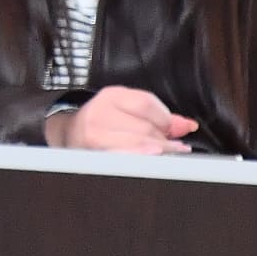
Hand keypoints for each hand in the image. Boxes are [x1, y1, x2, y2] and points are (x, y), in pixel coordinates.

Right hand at [44, 85, 199, 153]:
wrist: (69, 135)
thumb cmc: (103, 123)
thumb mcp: (127, 111)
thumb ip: (159, 117)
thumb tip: (187, 125)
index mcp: (112, 96)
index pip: (147, 104)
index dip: (165, 119)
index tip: (175, 130)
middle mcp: (101, 112)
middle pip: (145, 127)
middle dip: (164, 139)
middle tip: (176, 148)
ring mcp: (95, 134)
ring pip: (137, 143)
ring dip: (158, 151)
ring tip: (169, 155)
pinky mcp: (93, 154)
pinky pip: (123, 158)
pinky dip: (141, 159)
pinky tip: (151, 159)